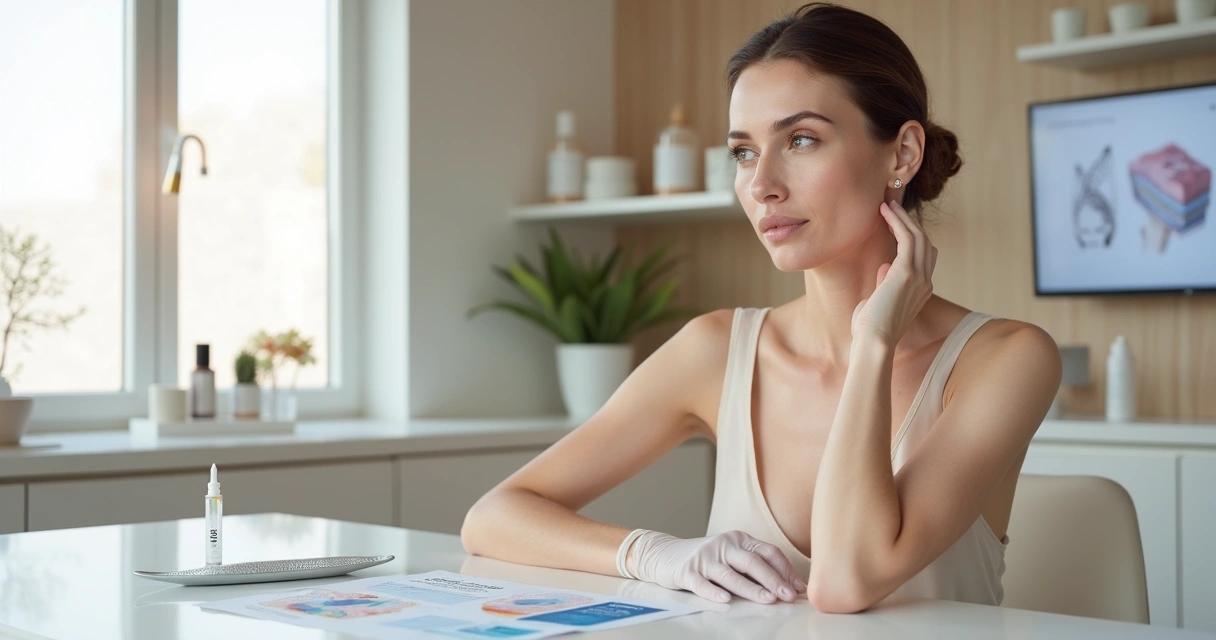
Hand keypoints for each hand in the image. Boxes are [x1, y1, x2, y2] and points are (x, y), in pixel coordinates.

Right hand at [629, 530, 805, 603]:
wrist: (664, 554)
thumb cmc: (706, 559)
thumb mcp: (732, 556)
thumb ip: (757, 568)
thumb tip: (791, 586)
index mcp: (739, 539)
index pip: (768, 552)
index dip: (785, 570)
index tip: (798, 588)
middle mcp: (724, 545)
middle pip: (752, 562)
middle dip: (773, 580)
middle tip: (788, 595)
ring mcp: (705, 558)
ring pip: (730, 574)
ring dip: (751, 588)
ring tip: (767, 599)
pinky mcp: (687, 571)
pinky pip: (702, 583)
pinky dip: (714, 592)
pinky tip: (725, 600)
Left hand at [850, 199, 937, 344]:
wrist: (873, 342)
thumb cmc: (869, 329)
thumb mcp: (878, 303)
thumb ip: (884, 284)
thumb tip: (885, 266)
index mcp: (922, 291)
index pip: (924, 256)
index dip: (912, 237)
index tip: (894, 224)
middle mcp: (925, 282)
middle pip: (924, 242)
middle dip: (908, 222)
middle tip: (890, 207)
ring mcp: (919, 276)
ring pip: (917, 236)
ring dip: (902, 218)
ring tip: (886, 205)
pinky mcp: (907, 272)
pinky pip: (907, 238)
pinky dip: (897, 222)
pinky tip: (884, 213)